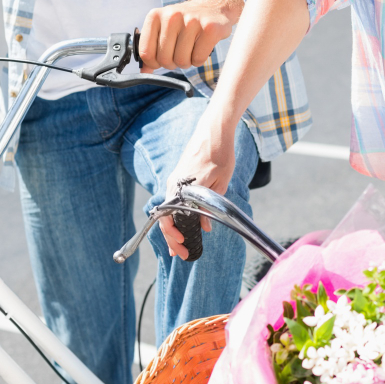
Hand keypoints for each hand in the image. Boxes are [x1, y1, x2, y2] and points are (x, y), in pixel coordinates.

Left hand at [138, 0, 232, 72]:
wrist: (212, 7)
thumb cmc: (184, 22)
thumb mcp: (163, 29)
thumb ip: (151, 49)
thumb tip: (144, 71)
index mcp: (155, 16)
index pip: (146, 53)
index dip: (153, 63)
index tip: (161, 60)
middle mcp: (172, 16)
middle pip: (164, 59)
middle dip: (173, 63)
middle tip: (180, 53)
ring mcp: (192, 21)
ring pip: (182, 61)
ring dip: (187, 62)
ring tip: (191, 49)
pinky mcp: (210, 29)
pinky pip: (198, 59)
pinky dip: (199, 60)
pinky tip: (201, 48)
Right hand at [159, 109, 237, 259]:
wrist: (214, 130)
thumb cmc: (220, 154)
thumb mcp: (219, 184)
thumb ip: (208, 207)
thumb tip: (204, 228)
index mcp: (181, 189)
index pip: (168, 219)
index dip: (173, 237)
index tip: (182, 248)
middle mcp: (173, 185)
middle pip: (164, 218)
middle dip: (171, 238)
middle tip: (181, 254)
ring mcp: (174, 180)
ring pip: (168, 210)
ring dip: (172, 228)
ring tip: (180, 244)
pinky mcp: (179, 176)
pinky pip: (172, 200)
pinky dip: (175, 215)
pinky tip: (182, 223)